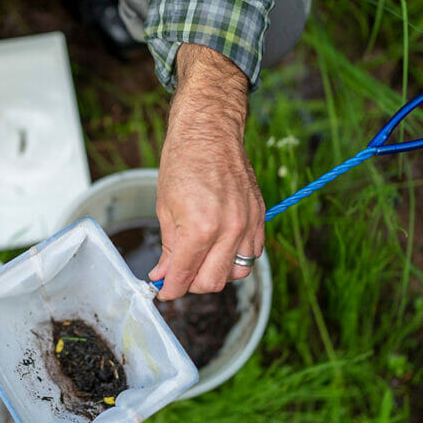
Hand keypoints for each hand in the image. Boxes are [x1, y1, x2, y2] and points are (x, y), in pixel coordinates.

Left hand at [149, 43, 264, 299]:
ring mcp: (247, 224)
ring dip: (215, 273)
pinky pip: (252, 254)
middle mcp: (228, 229)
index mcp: (200, 228)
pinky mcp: (259, 216)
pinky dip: (235, 258)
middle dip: (191, 285)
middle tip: (177, 274)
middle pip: (212, 282)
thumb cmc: (183, 162)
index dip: (170, 290)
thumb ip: (168, 247)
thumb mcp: (164, 207)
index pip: (184, 276)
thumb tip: (163, 275)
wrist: (209, 130)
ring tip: (199, 260)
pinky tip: (219, 247)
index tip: (162, 292)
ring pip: (236, 273)